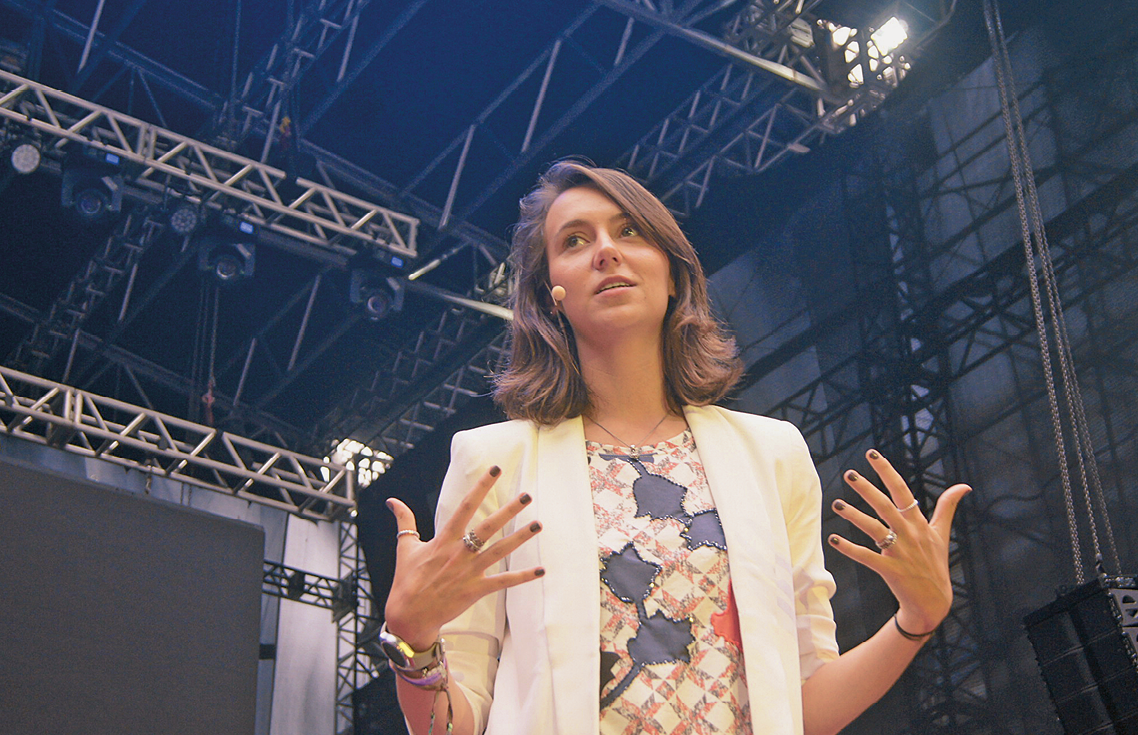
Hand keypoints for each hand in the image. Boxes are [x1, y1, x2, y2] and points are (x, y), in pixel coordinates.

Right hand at [384, 466, 543, 649]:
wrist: (408, 615)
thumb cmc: (406, 580)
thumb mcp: (404, 547)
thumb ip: (404, 521)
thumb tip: (391, 500)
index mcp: (443, 539)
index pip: (465, 507)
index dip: (481, 487)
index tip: (495, 470)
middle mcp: (459, 553)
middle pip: (488, 527)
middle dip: (509, 511)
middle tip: (527, 496)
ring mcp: (469, 572)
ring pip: (499, 551)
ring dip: (520, 538)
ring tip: (538, 524)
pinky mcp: (475, 590)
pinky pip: (503, 582)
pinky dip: (523, 577)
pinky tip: (541, 570)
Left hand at [827, 449, 970, 634]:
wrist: (934, 603)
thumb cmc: (935, 564)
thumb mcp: (942, 534)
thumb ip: (947, 507)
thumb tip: (964, 486)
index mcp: (919, 523)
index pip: (902, 491)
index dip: (887, 472)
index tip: (872, 454)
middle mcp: (910, 534)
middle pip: (886, 506)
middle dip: (867, 489)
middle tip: (849, 474)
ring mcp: (901, 552)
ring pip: (875, 529)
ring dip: (855, 516)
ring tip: (836, 504)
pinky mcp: (892, 570)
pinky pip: (868, 557)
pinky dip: (851, 549)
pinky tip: (834, 540)